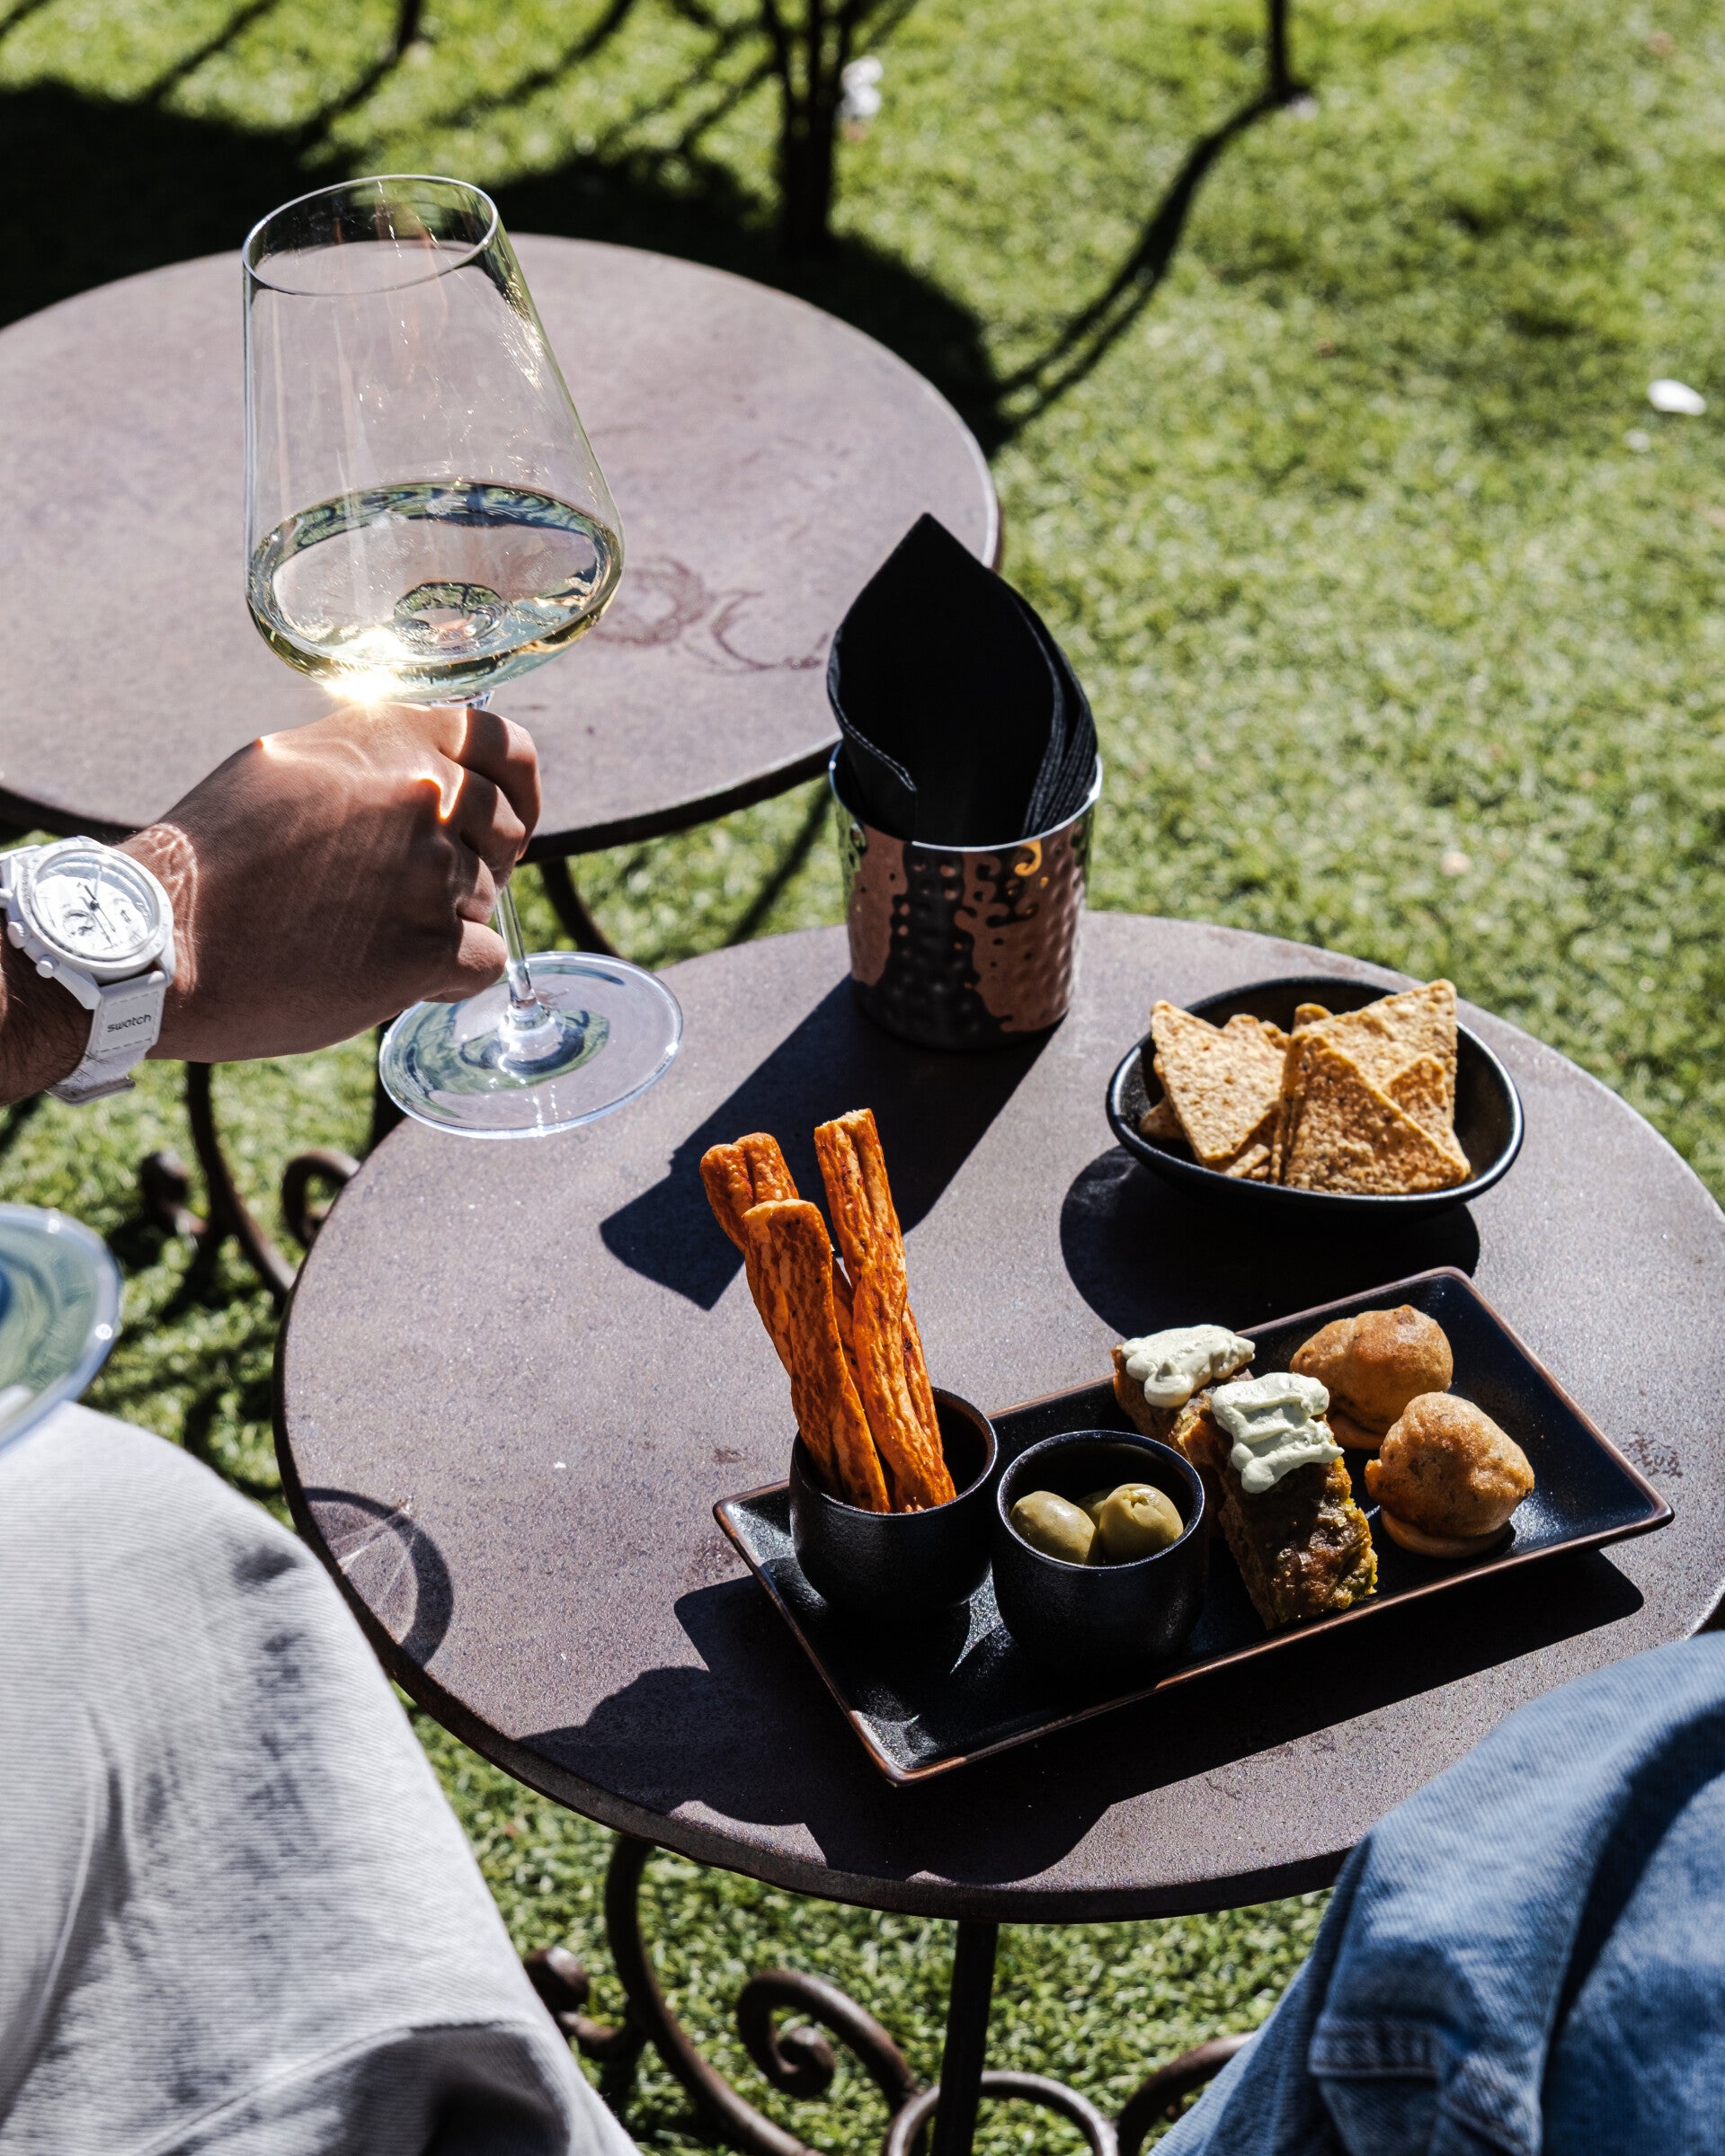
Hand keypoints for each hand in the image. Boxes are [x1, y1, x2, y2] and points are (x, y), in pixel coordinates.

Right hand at [120, 701, 539, 1064]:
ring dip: (441, 926)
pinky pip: (484, 962)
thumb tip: (434, 773)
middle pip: (504, 834)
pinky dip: (445, 978)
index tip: (506, 822)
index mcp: (389, 734)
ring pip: (487, 902)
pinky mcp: (428, 946)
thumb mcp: (289, 767)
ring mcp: (429, 868)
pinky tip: (385, 976)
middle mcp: (420, 790)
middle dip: (474, 867)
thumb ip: (372, 762)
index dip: (517, 791)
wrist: (161, 943)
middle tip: (407, 896)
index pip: (506, 748)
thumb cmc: (215, 861)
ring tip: (359, 934)